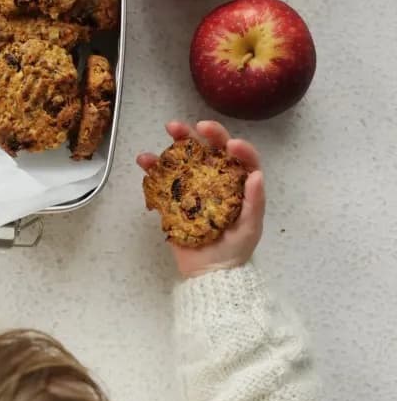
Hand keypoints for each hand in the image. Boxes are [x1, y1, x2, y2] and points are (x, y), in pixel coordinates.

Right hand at [137, 120, 264, 279]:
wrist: (208, 274)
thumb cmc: (235, 250)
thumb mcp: (250, 227)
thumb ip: (254, 202)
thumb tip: (256, 174)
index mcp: (238, 184)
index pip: (241, 158)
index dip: (237, 147)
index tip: (230, 144)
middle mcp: (216, 180)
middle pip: (210, 150)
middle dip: (200, 134)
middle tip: (190, 126)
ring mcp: (193, 187)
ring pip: (185, 158)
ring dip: (176, 142)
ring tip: (167, 131)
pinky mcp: (174, 198)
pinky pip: (162, 179)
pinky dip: (153, 168)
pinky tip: (145, 161)